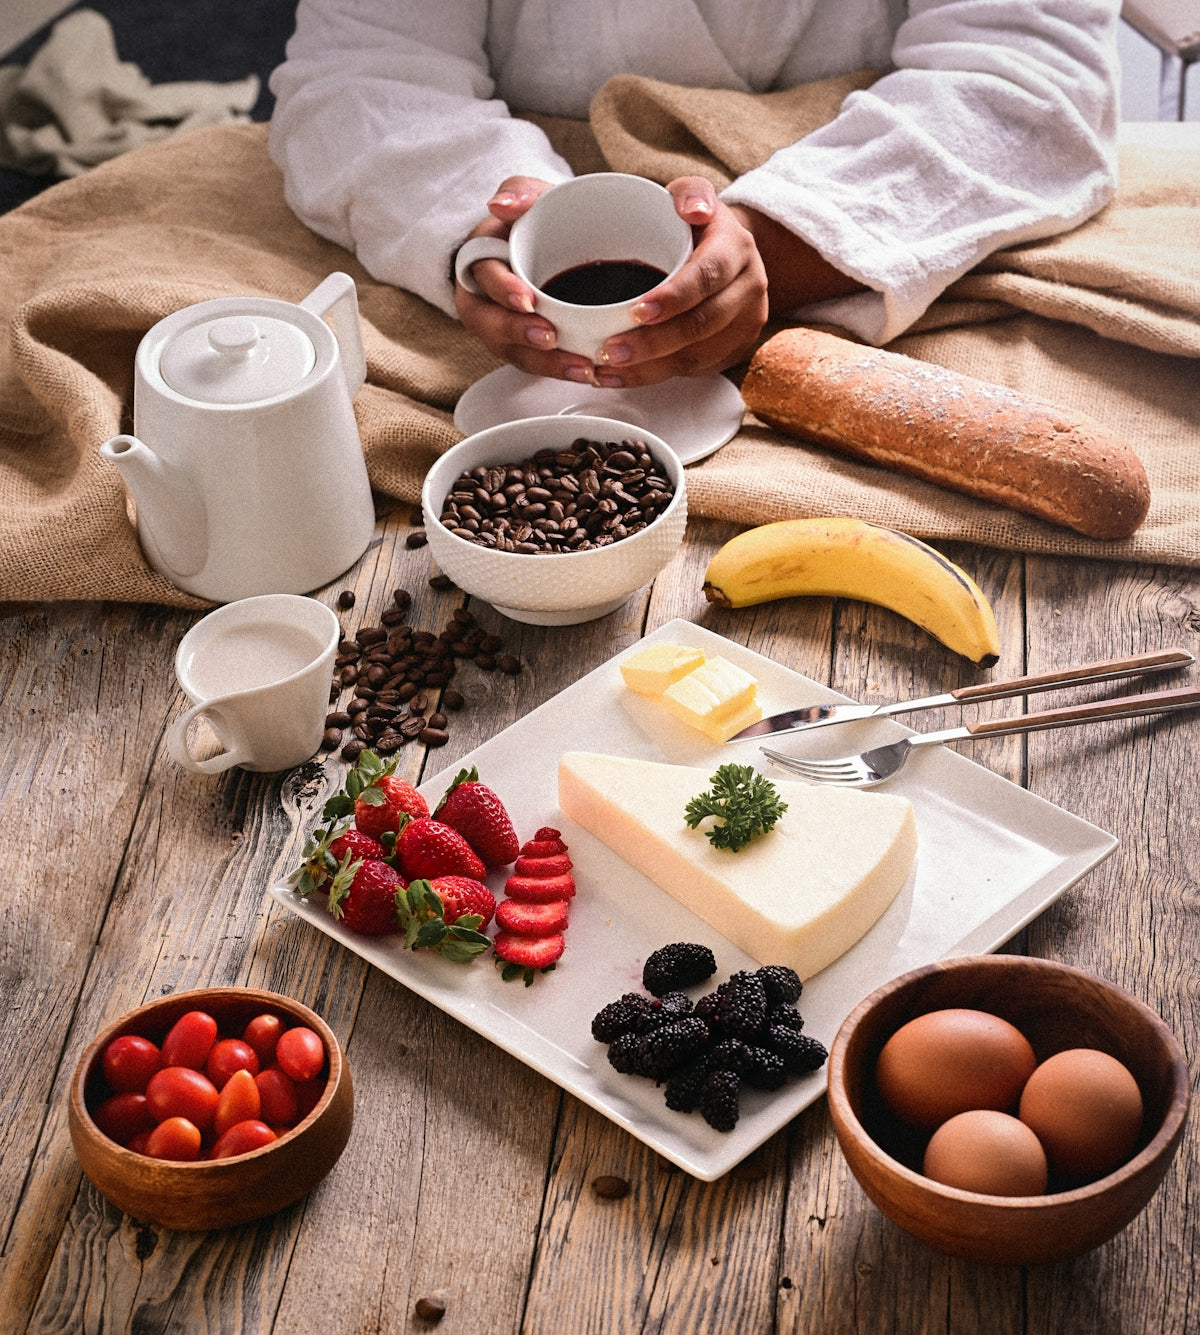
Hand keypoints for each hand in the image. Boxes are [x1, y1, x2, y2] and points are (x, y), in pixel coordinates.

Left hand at [453, 173, 863, 387]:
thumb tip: (505, 204)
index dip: (671, 297)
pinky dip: (656, 375)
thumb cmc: (669, 217)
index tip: (634, 312)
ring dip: (650, 367)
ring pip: (696, 354)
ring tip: (605, 370)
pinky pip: (694, 370)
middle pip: (701, 324)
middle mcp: (747, 281)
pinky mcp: (733, 346)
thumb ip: (579, 188)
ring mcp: (745, 319)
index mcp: (730, 240)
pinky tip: (620, 377)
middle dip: (652, 344)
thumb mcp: (637, 188)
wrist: (724, 244)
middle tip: (606, 352)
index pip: (704, 273)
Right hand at [454, 175, 601, 382]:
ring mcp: (503, 328)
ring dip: (547, 363)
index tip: (527, 299)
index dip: (503, 290)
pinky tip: (590, 374)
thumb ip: (519, 191)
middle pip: (491, 325)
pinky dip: (562, 370)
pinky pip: (539, 364)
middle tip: (551, 338)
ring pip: (515, 352)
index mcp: (481, 261)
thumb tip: (501, 203)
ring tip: (581, 368)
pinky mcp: (525, 347)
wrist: (553, 242)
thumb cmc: (537, 219)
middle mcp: (484, 301)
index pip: (484, 277)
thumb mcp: (529, 195)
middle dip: (520, 335)